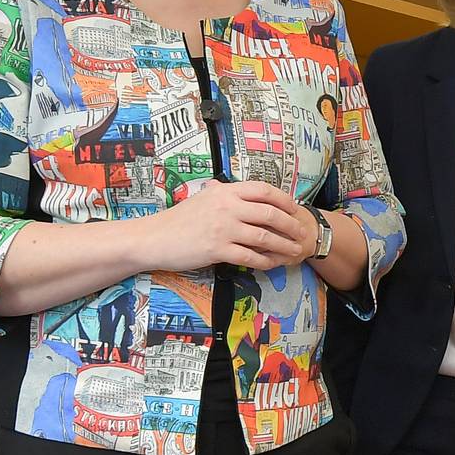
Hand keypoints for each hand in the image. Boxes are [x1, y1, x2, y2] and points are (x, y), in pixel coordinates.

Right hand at [137, 181, 307, 273]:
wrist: (153, 238)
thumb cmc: (179, 220)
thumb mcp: (204, 198)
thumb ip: (225, 196)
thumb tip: (245, 196)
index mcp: (225, 191)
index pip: (263, 190)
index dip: (283, 199)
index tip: (294, 208)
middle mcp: (227, 206)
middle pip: (270, 213)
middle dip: (290, 224)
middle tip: (301, 232)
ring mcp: (223, 228)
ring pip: (264, 236)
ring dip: (283, 244)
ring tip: (295, 250)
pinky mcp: (217, 249)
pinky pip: (250, 256)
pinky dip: (265, 261)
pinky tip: (272, 264)